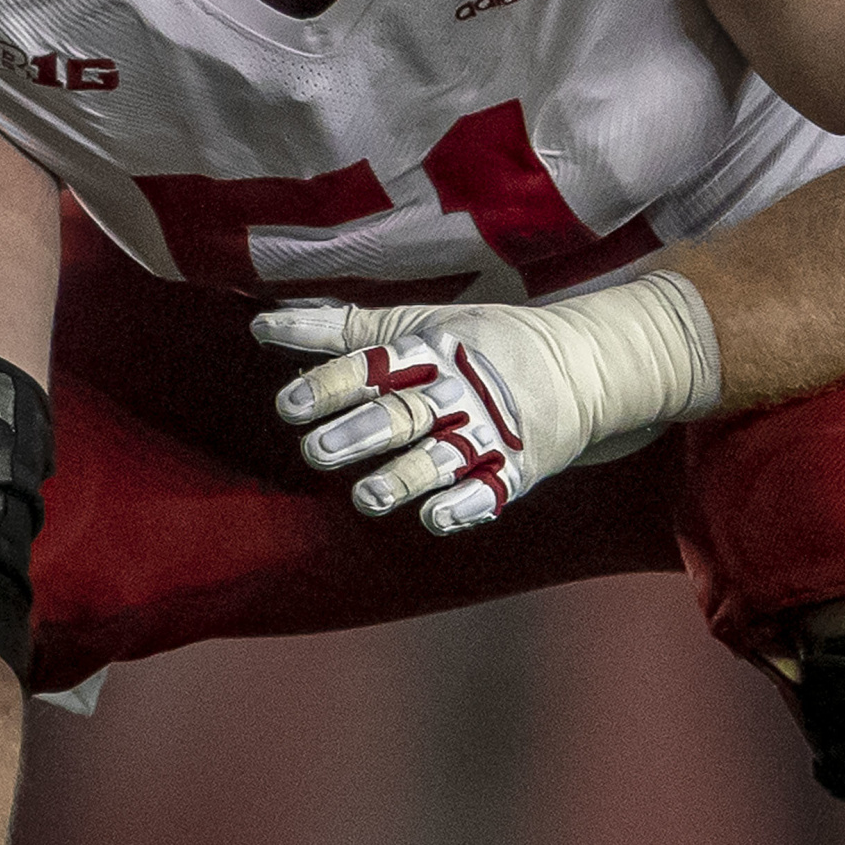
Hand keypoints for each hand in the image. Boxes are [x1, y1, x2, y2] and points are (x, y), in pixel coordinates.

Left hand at [251, 273, 721, 533]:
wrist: (583, 365)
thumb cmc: (480, 342)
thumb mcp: (417, 324)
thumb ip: (341, 329)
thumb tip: (261, 325)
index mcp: (434, 348)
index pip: (375, 364)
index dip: (331, 383)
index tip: (287, 405)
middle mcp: (460, 389)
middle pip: (405, 412)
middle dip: (360, 432)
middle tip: (316, 452)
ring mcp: (493, 431)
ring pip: (444, 456)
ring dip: (405, 477)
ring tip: (367, 498)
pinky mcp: (521, 468)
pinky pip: (493, 490)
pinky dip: (466, 505)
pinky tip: (436, 520)